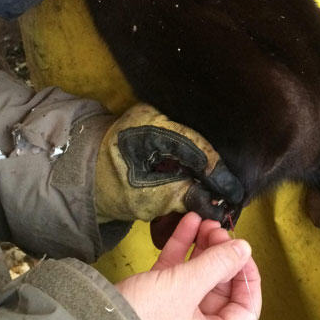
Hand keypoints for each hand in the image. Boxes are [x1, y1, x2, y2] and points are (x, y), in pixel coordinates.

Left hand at [95, 103, 243, 232]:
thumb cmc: (112, 188)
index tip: (233, 194)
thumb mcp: (148, 199)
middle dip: (215, 169)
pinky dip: (195, 160)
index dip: (218, 171)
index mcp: (151, 126)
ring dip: (207, 165)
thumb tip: (217, 205)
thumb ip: (184, 197)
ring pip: (194, 141)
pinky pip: (186, 142)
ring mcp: (159, 116)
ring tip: (221, 189)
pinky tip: (205, 178)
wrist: (86, 177)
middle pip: (199, 141)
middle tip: (230, 194)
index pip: (196, 146)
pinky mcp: (161, 124)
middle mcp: (158, 114)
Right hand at [116, 212, 260, 319]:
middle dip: (222, 253)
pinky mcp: (157, 297)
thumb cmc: (144, 319)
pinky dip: (183, 247)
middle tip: (218, 230)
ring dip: (204, 246)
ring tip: (204, 222)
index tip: (242, 250)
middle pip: (222, 286)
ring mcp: (177, 312)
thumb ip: (218, 264)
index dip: (248, 277)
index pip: (246, 309)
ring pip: (199, 274)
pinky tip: (188, 223)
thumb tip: (243, 248)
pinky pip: (177, 270)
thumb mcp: (187, 287)